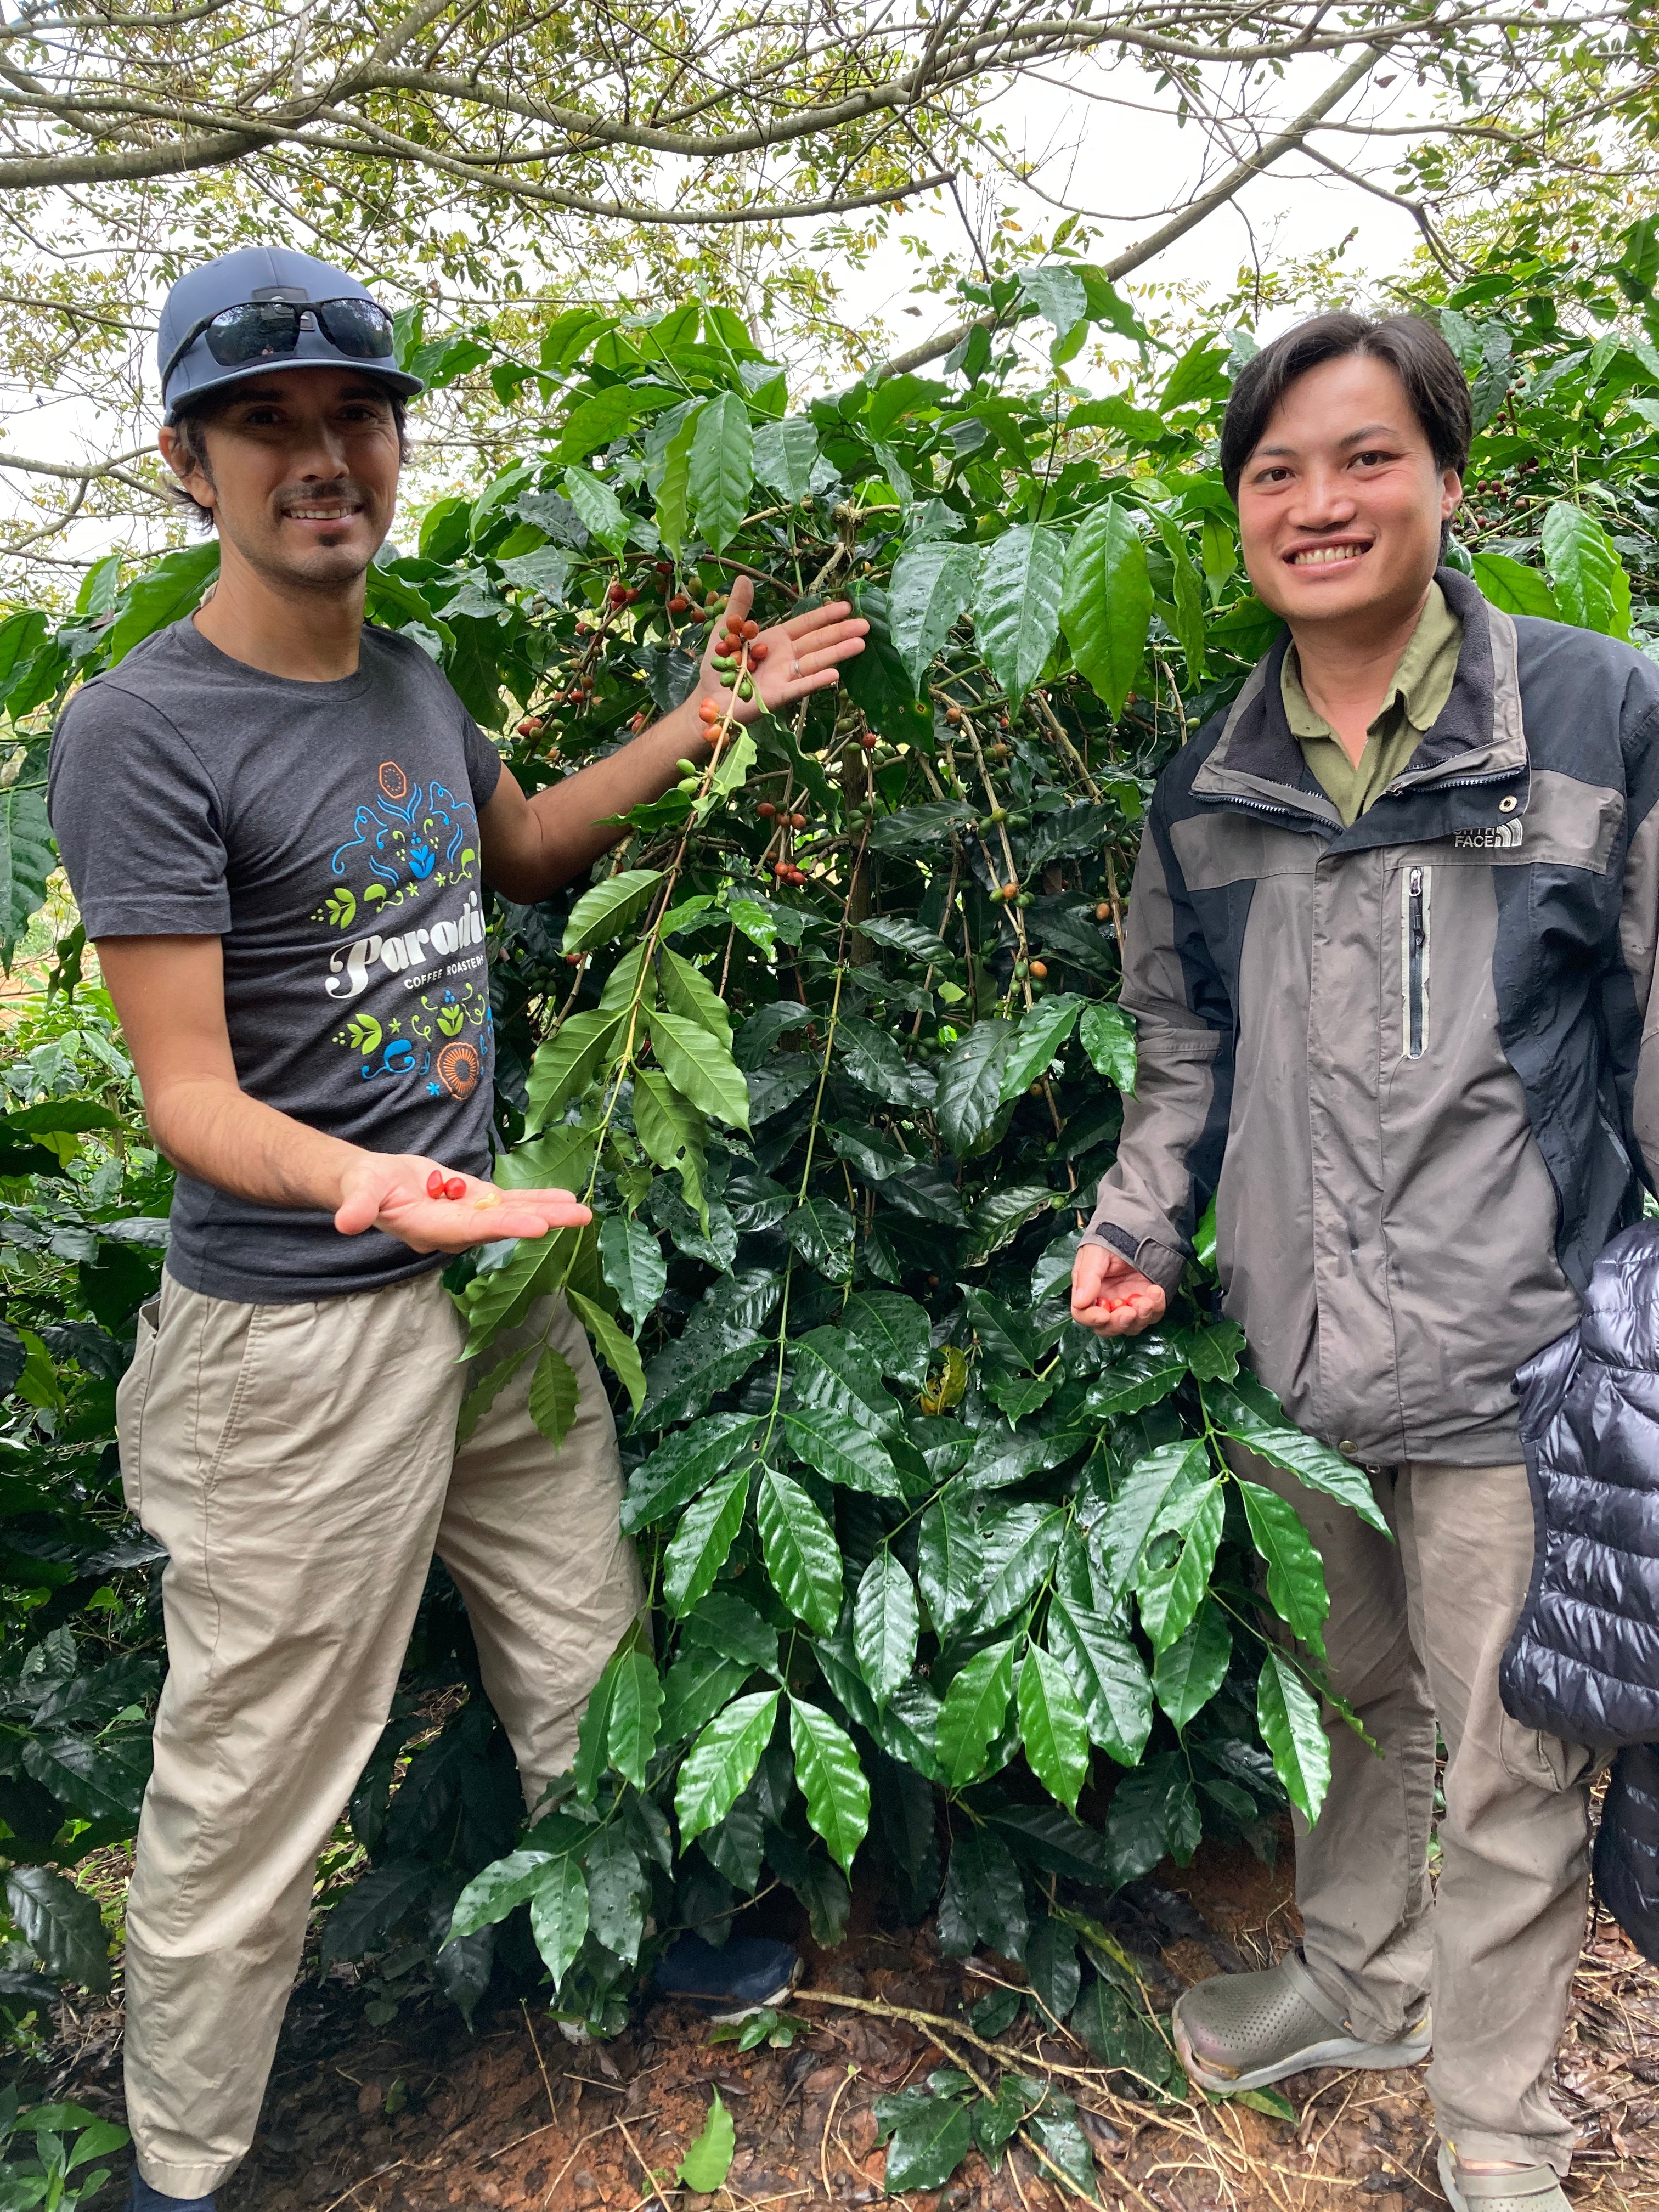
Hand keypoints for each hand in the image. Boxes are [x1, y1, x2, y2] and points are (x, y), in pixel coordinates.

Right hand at [334, 1153, 591, 1252]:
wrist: (370, 1184)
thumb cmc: (362, 1187)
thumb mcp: (358, 1191)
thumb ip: (358, 1207)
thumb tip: (346, 1222)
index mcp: (429, 1229)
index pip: (471, 1230)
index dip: (504, 1226)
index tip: (537, 1225)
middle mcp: (455, 1230)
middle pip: (502, 1225)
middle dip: (540, 1220)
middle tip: (578, 1218)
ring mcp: (468, 1217)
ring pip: (513, 1213)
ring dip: (548, 1211)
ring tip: (584, 1212)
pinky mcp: (474, 1202)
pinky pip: (509, 1202)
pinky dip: (536, 1199)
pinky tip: (565, 1198)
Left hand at [699, 574, 866, 724]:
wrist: (708, 698)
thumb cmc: (717, 667)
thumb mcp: (725, 630)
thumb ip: (738, 607)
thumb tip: (743, 578)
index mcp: (776, 639)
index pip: (806, 625)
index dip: (825, 616)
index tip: (846, 606)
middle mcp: (786, 657)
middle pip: (817, 642)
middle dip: (841, 632)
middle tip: (866, 624)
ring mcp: (784, 677)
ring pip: (815, 662)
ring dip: (837, 653)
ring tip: (860, 644)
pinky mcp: (778, 696)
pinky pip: (800, 687)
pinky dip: (816, 681)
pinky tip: (835, 675)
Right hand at [1071, 1242, 1166, 1337]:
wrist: (1136, 1227)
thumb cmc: (1110, 1238)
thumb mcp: (1095, 1253)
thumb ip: (1088, 1277)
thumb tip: (1080, 1302)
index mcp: (1088, 1292)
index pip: (1084, 1314)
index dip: (1092, 1319)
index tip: (1103, 1315)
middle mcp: (1107, 1302)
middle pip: (1109, 1327)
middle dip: (1119, 1323)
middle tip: (1128, 1312)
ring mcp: (1129, 1303)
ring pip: (1132, 1325)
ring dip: (1140, 1317)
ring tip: (1147, 1300)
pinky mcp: (1149, 1300)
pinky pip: (1153, 1313)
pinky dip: (1156, 1307)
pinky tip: (1155, 1291)